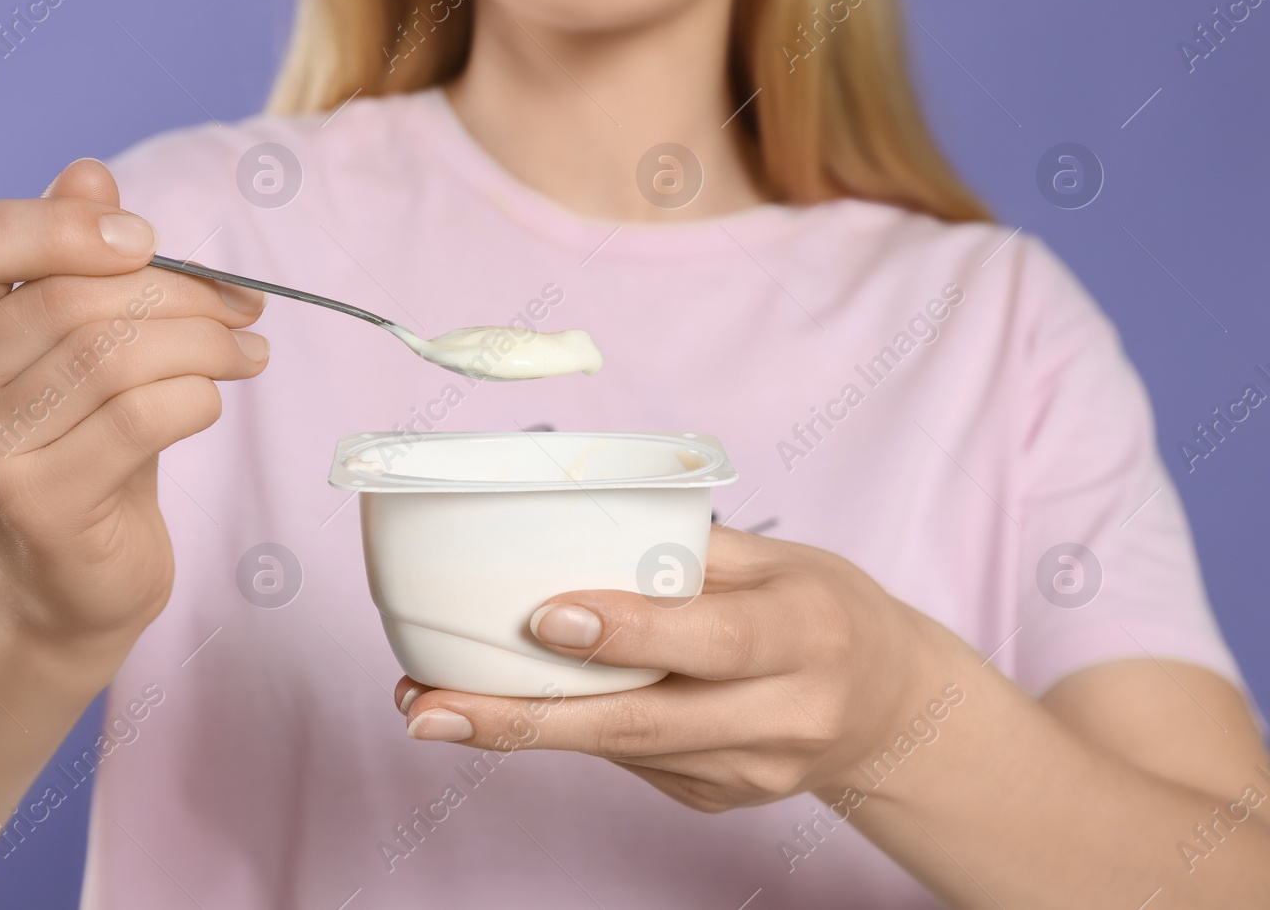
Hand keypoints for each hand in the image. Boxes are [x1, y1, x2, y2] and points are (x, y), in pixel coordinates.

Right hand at [0, 159, 269, 640]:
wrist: (71, 575)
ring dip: (205, 343)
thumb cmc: (74, 438)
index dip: (68, 226)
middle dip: (177, 293)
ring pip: (114, 357)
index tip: (149, 240)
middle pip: (67, 300)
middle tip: (241, 305)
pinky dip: (197, 397)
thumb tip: (90, 175)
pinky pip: (142, 418)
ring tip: (247, 349)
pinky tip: (214, 400)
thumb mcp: (67, 341)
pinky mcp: (34, 505)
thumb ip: (68, 255)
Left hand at [393, 525, 942, 811]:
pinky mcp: (720, 799)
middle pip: (640, 725)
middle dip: (522, 719)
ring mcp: (751, 773)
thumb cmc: (823, 610)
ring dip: (519, 731)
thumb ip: (688, 548)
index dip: (627, 632)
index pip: (710, 640)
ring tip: (431, 707)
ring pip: (621, 752)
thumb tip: (571, 522)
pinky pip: (632, 761)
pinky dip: (570, 731)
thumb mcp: (779, 560)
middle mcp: (785, 716)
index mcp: (807, 635)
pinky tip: (519, 707)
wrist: (892, 711)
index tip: (543, 619)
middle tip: (428, 707)